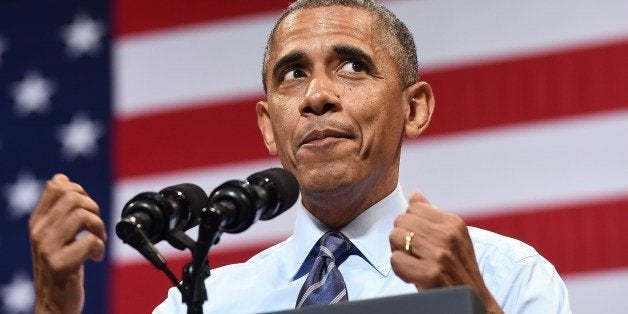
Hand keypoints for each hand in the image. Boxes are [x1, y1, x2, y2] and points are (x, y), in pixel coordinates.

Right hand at [29, 174, 106, 313]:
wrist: (54, 303)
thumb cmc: (61, 267)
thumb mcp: (55, 235)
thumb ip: (59, 209)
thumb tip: (62, 178)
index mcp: (38, 221)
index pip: (56, 186)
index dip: (79, 191)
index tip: (86, 209)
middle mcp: (39, 232)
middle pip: (73, 197)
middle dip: (94, 209)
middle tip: (95, 227)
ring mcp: (47, 248)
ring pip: (82, 215)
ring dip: (99, 227)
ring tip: (97, 240)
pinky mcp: (61, 265)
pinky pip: (89, 241)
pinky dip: (100, 248)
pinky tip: (95, 258)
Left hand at [389, 191, 502, 313]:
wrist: (474, 303)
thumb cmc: (459, 270)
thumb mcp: (453, 238)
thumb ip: (432, 216)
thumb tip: (415, 194)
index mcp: (454, 223)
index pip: (413, 207)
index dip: (411, 224)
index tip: (421, 240)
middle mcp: (448, 236)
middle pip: (401, 220)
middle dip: (402, 237)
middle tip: (414, 254)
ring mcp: (439, 255)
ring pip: (395, 237)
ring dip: (399, 253)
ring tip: (414, 263)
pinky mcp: (430, 274)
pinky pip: (396, 259)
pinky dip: (400, 270)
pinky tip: (413, 276)